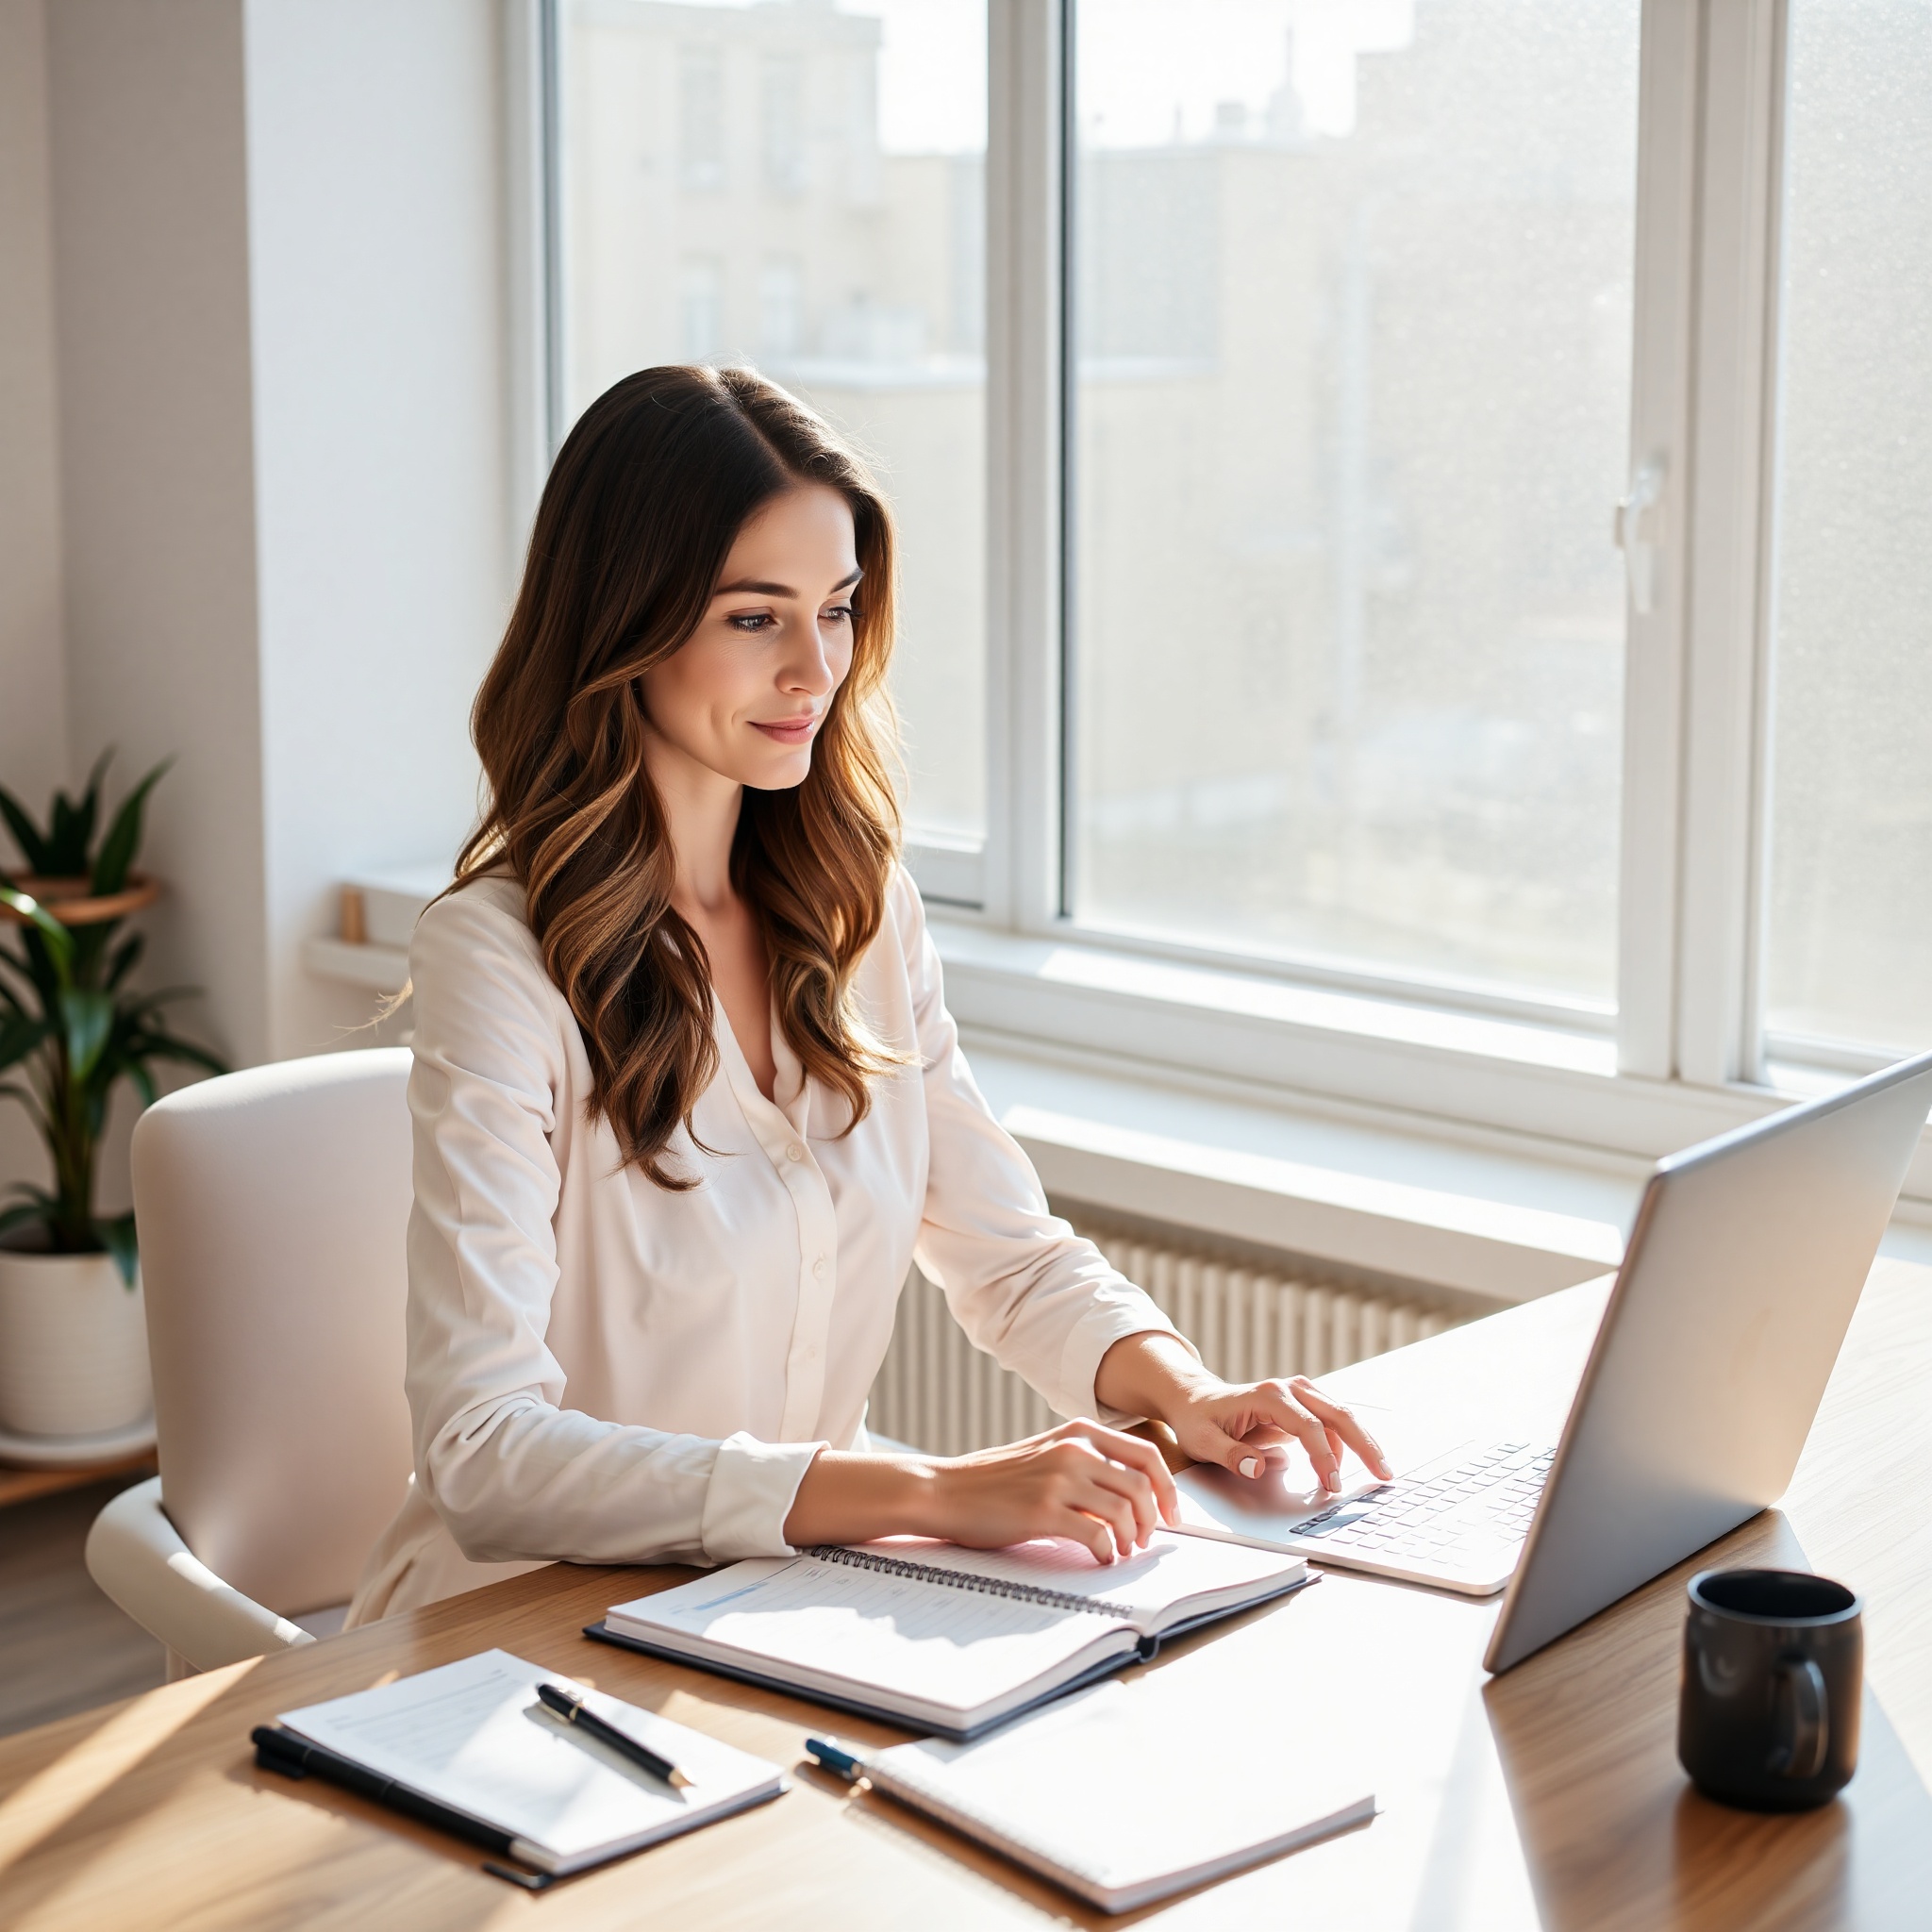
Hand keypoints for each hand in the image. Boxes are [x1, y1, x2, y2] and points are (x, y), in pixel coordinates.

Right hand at [781, 1419, 1178, 1564]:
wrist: (944, 1489)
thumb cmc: (993, 1480)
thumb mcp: (1043, 1455)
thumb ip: (1082, 1464)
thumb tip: (1128, 1496)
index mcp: (1077, 1432)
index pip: (1145, 1454)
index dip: (1167, 1487)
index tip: (1172, 1514)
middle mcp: (1073, 1450)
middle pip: (1142, 1485)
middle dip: (1154, 1519)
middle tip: (1146, 1542)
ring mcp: (1059, 1479)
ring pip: (1125, 1511)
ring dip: (1132, 1538)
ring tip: (1121, 1552)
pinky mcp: (1044, 1511)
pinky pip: (1098, 1534)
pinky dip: (1108, 1551)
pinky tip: (1100, 1558)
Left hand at [1161, 1374, 1391, 1493]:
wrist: (1194, 1399)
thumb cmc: (1198, 1420)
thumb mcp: (1203, 1441)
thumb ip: (1230, 1454)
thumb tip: (1257, 1466)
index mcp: (1267, 1395)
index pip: (1308, 1427)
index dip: (1324, 1458)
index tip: (1332, 1486)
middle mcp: (1288, 1388)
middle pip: (1337, 1414)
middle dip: (1364, 1444)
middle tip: (1384, 1474)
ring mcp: (1297, 1393)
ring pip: (1340, 1415)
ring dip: (1362, 1441)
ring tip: (1379, 1471)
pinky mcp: (1301, 1404)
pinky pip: (1332, 1421)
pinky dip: (1347, 1442)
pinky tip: (1351, 1466)